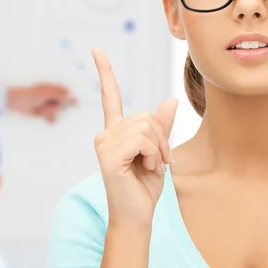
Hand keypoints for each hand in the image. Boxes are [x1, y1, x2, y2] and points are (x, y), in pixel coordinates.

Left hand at [6, 83, 76, 122]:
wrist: (16, 102)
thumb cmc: (29, 94)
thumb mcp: (45, 93)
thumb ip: (58, 93)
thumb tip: (70, 93)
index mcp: (53, 89)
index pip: (66, 93)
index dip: (71, 98)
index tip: (77, 103)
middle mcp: (52, 97)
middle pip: (62, 104)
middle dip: (56, 106)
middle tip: (47, 105)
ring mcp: (48, 105)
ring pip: (57, 112)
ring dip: (50, 112)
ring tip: (41, 110)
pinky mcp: (44, 112)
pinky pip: (52, 118)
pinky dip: (49, 119)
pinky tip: (46, 119)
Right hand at [93, 49, 177, 228]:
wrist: (137, 217)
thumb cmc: (145, 187)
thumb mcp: (159, 153)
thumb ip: (162, 128)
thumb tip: (171, 100)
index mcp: (115, 132)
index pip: (110, 96)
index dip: (105, 72)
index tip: (96, 50)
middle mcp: (105, 134)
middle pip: (146, 116)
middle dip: (162, 138)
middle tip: (159, 161)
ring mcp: (104, 143)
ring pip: (147, 126)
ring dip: (159, 148)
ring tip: (151, 167)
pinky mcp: (108, 155)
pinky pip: (143, 140)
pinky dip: (154, 154)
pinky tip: (147, 169)